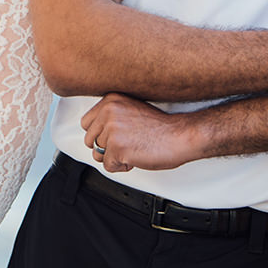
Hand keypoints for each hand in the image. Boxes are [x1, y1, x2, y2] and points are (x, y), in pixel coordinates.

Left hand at [81, 93, 195, 172]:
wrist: (180, 135)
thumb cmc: (161, 127)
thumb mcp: (131, 109)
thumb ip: (111, 115)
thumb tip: (95, 132)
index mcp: (110, 100)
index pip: (86, 123)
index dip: (100, 134)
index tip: (116, 136)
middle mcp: (108, 111)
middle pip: (90, 140)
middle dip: (106, 147)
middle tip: (127, 144)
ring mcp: (111, 129)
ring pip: (98, 154)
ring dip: (115, 157)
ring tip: (133, 149)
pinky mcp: (117, 147)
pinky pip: (108, 166)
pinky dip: (122, 167)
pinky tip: (136, 157)